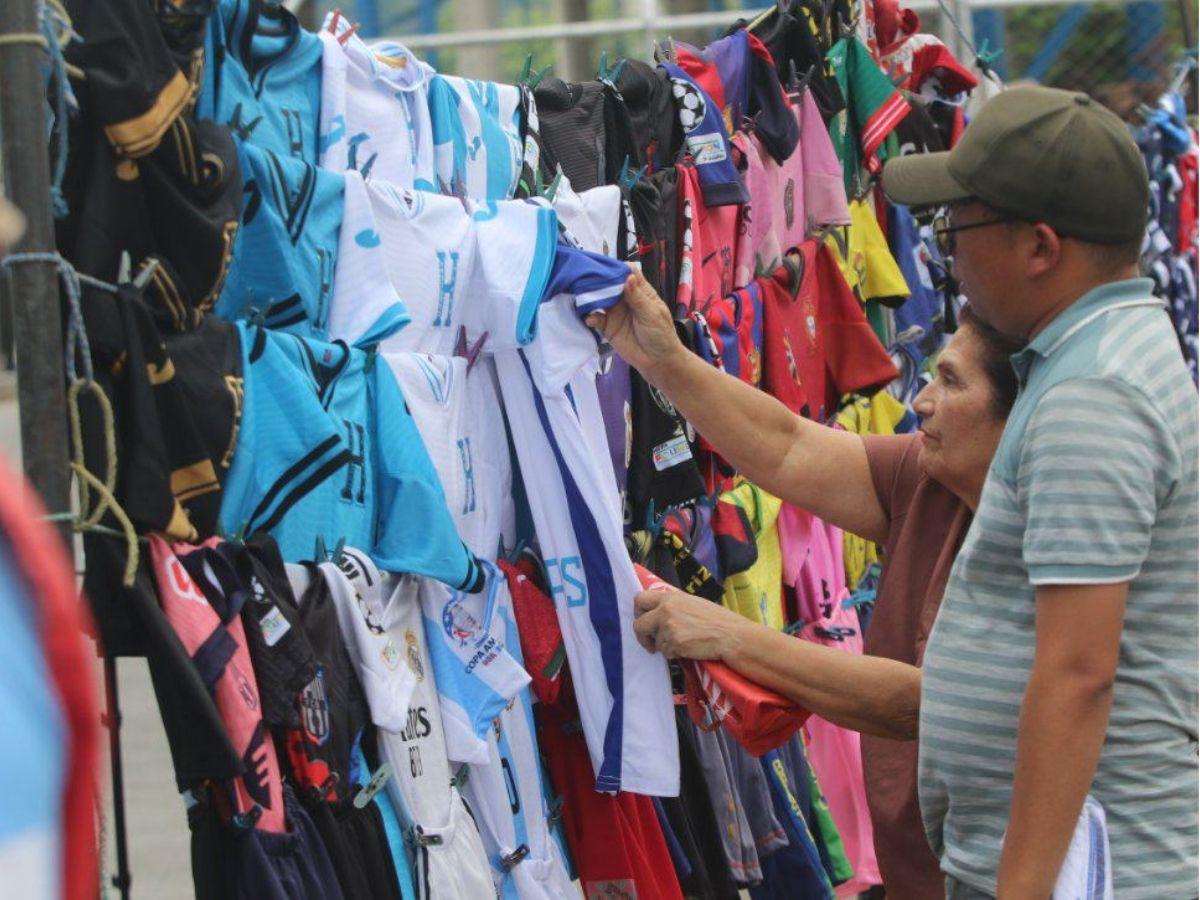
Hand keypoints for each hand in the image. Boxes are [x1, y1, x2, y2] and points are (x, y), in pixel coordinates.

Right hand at [585, 267, 686, 380]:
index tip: (605, 266)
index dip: (617, 267)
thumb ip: (637, 297)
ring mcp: (615, 312)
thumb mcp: (651, 314)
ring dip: (591, 297)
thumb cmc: (661, 334)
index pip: (628, 272)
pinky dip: (590, 317)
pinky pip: (595, 318)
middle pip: (610, 283)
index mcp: (640, 291)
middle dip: (599, 280)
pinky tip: (590, 319)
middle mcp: (625, 298)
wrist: (658, 361)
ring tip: (582, 296)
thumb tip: (628, 277)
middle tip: (586, 278)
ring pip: (600, 299)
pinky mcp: (608, 327)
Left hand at [633, 587, 747, 660]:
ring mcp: (669, 627)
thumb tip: (657, 612)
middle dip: (642, 636)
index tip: (644, 620)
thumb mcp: (692, 603)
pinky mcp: (674, 643)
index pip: (639, 599)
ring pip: (655, 642)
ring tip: (683, 643)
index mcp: (670, 597)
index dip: (639, 612)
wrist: (730, 635)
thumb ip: (673, 605)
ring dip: (665, 646)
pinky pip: (665, 652)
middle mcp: (666, 610)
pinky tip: (688, 648)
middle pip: (639, 624)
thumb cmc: (716, 619)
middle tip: (650, 641)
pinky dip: (674, 654)